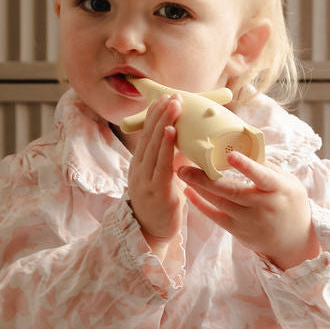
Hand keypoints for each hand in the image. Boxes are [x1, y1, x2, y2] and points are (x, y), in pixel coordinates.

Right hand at [127, 94, 184, 256]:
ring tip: (174, 105)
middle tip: (173, 95)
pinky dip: (166, 146)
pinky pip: (161, 164)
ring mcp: (145, 179)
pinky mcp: (156, 190)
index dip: (156, 115)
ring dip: (165, 122)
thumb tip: (189, 138)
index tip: (166, 97)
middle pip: (150, 135)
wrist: (150, 233)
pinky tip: (172, 131)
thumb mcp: (166, 176)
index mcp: (140, 163)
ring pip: (154, 145)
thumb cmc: (161, 204)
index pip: (147, 133)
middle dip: (161, 113)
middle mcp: (139, 168)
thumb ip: (174, 158)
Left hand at [178, 151, 318, 269]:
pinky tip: (189, 192)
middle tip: (184, 165)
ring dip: (199, 187)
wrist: (294, 241)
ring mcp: (249, 220)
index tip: (231, 155)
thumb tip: (245, 145)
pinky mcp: (239, 231)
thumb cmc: (290, 203)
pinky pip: (216, 216)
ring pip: (219, 202)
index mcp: (278, 189)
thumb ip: (267, 167)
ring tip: (182, 173)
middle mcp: (263, 206)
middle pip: (231, 191)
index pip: (262, 176)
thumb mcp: (288, 183)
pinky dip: (201, 204)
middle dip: (205, 178)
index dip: (247, 166)